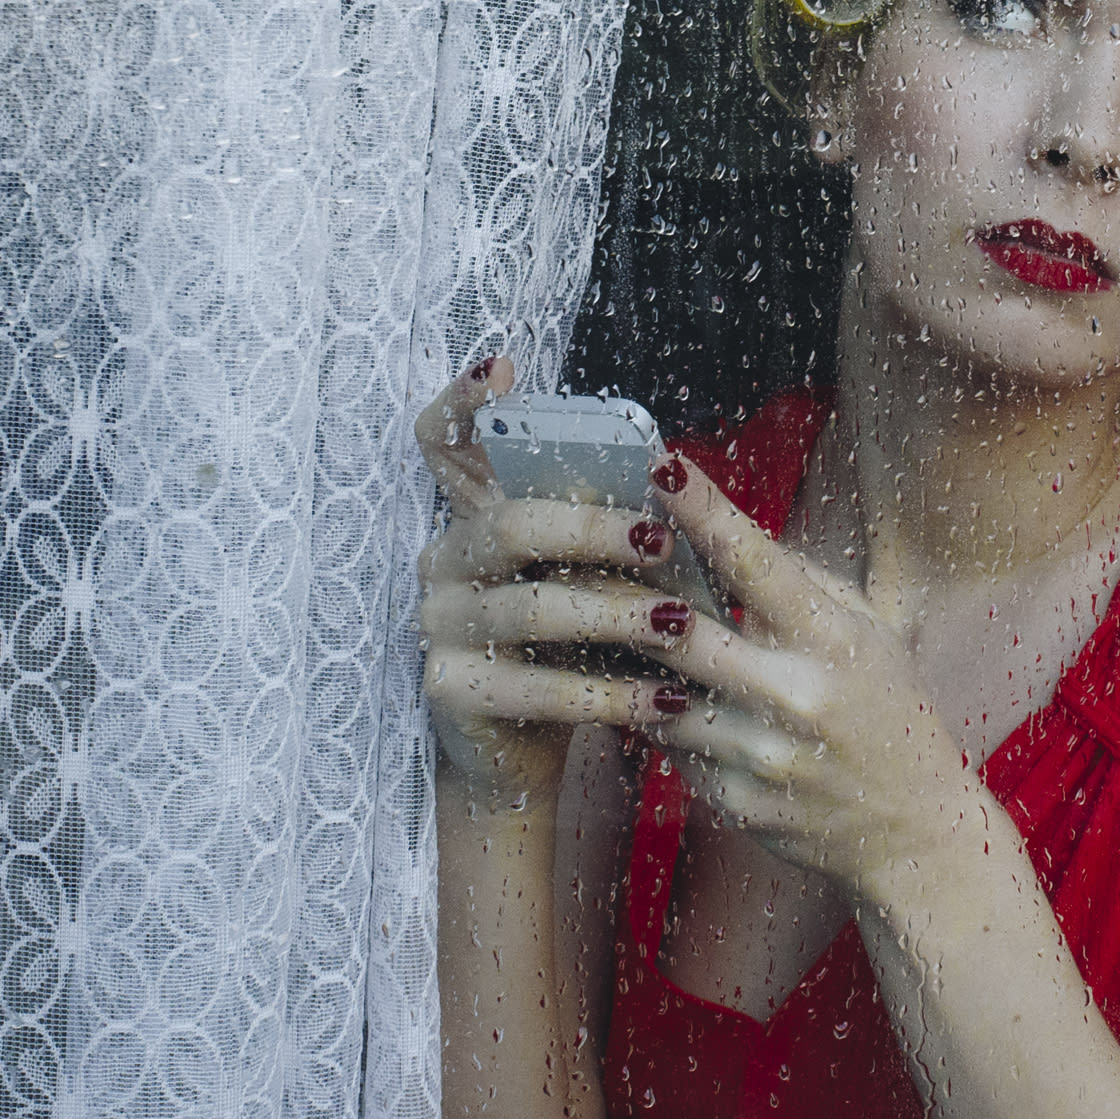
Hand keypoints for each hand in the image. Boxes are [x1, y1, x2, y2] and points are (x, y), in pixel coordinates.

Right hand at [412, 356, 693, 817]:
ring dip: (617, 615)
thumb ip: (605, 533)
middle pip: (511, 524)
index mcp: (474, 518)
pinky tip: (665, 698)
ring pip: (532, 608)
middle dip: (593, 527)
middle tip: (661, 537)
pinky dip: (609, 694)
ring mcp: (438, 625)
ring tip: (682, 626)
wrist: (515, 751)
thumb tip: (672, 484)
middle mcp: (443, 561)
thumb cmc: (568, 647)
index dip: (463, 401)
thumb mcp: (587, 580)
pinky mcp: (448, 690)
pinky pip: (535, 688)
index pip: (443, 443)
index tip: (503, 367)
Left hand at [632, 452, 995, 904]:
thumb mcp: (871, 634)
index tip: (663, 467)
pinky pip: (671, 746)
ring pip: (658, 693)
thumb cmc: (891, 712)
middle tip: (591, 553)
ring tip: (593, 622)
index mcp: (834, 641)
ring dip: (627, 658)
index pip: (756, 563)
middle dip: (632, 591)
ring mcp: (760, 756)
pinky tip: (641, 695)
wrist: (913, 829)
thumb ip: (803, 586)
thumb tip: (726, 538)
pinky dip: (653, 716)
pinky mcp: (734, 802)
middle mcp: (795, 696)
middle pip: (681, 631)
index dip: (704, 512)